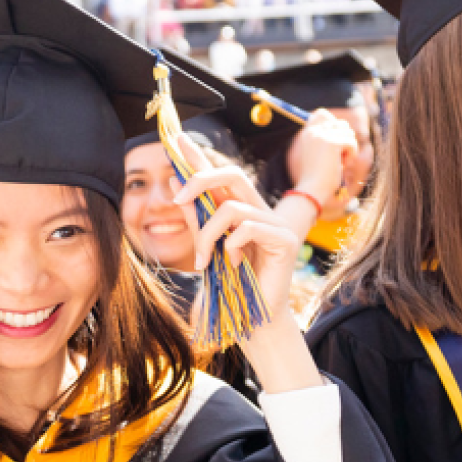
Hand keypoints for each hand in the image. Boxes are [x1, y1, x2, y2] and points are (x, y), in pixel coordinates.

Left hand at [171, 135, 321, 391]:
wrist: (253, 321)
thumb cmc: (230, 288)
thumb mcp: (205, 247)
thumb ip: (194, 215)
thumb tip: (175, 180)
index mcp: (241, 210)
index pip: (220, 175)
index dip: (200, 156)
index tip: (177, 140)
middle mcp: (260, 211)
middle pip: (232, 174)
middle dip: (200, 179)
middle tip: (177, 199)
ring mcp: (276, 223)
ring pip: (232, 208)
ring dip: (208, 234)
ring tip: (204, 262)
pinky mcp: (285, 240)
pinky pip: (247, 227)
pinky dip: (231, 246)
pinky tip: (233, 264)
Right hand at [285, 110, 356, 209]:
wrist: (312, 189)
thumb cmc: (316, 176)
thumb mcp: (317, 153)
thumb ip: (325, 138)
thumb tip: (344, 126)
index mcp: (306, 133)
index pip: (321, 113)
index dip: (333, 124)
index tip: (334, 141)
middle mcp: (313, 131)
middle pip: (340, 124)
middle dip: (345, 139)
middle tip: (339, 155)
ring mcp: (322, 136)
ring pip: (348, 133)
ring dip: (348, 148)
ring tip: (339, 162)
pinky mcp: (333, 143)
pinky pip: (352, 142)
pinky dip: (351, 155)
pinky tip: (342, 164)